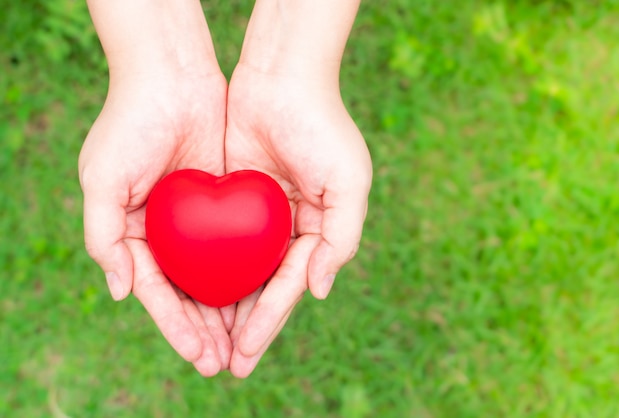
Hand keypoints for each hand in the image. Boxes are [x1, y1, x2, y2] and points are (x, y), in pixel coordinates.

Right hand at [78, 70, 233, 375]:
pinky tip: (263, 295)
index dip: (178, 327)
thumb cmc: (131, 124)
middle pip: (189, 292)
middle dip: (207, 330)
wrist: (171, 76)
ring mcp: (198, 218)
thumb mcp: (102, 179)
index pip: (159, 293)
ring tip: (247, 344)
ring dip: (230, 309)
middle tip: (228, 364)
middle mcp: (168, 232)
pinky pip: (239, 243)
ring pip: (217, 274)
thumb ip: (103, 236)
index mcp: (134, 234)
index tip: (201, 356)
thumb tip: (120, 292)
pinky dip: (247, 270)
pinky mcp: (227, 199)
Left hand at [224, 64, 371, 376]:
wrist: (282, 78)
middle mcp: (287, 229)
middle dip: (245, 328)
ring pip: (237, 271)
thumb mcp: (350, 183)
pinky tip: (190, 294)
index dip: (268, 322)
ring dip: (223, 308)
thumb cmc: (322, 128)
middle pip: (262, 288)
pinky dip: (206, 268)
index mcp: (317, 231)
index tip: (245, 354)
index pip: (288, 287)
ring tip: (204, 345)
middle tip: (224, 367)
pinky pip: (216, 240)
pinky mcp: (230, 196)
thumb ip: (342, 238)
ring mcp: (257, 215)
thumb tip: (318, 290)